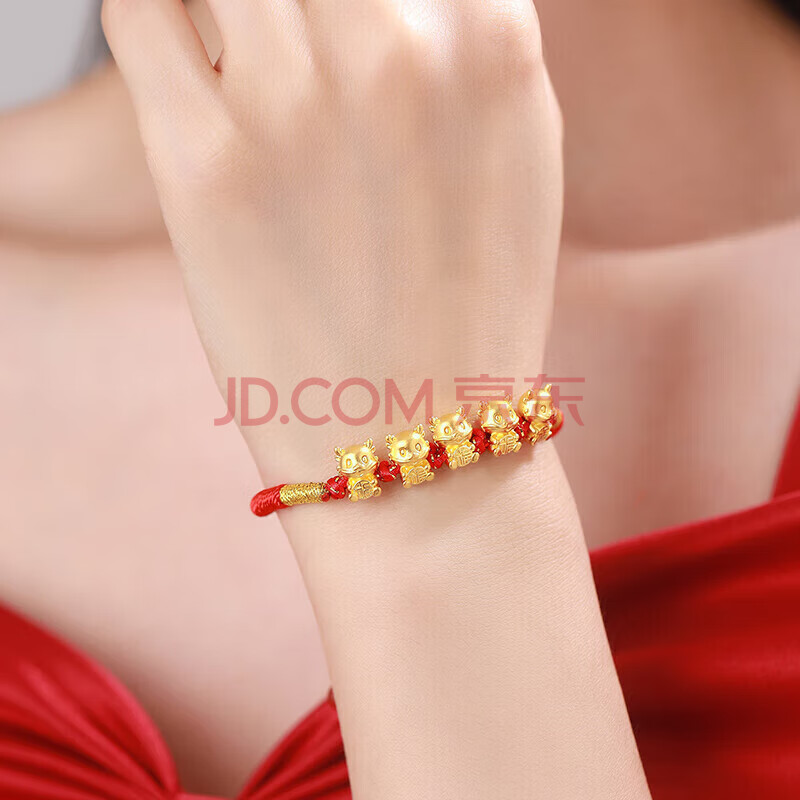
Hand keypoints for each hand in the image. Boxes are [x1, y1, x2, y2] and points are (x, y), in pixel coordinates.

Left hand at [102, 0, 563, 482]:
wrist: (416, 438)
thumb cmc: (471, 305)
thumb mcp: (518, 153)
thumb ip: (469, 41)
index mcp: (490, 45)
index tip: (336, 17)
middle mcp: (396, 53)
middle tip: (288, 35)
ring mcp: (292, 106)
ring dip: (230, 2)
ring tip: (247, 47)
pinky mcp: (201, 165)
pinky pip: (139, 10)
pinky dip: (156, 14)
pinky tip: (188, 58)